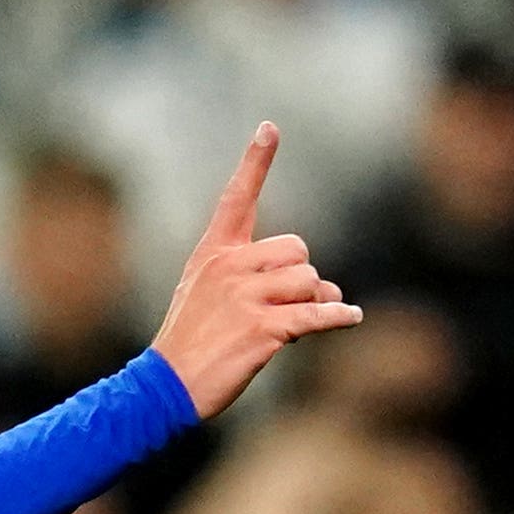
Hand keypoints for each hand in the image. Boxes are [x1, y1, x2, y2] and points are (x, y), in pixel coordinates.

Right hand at [151, 124, 360, 419]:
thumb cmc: (190, 342)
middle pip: (297, 250)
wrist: (163, 387)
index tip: (270, 127)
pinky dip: (338, 316)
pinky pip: (316, 314)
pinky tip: (350, 317)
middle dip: (301, 277)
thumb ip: (265, 284)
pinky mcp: (262, 328)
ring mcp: (245, 297)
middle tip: (285, 303)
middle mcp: (230, 267)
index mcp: (214, 253)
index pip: (237, 198)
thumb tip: (331, 289)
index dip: (255, 161)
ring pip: (309, 281)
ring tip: (288, 325)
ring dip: (311, 303)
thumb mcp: (211, 298)